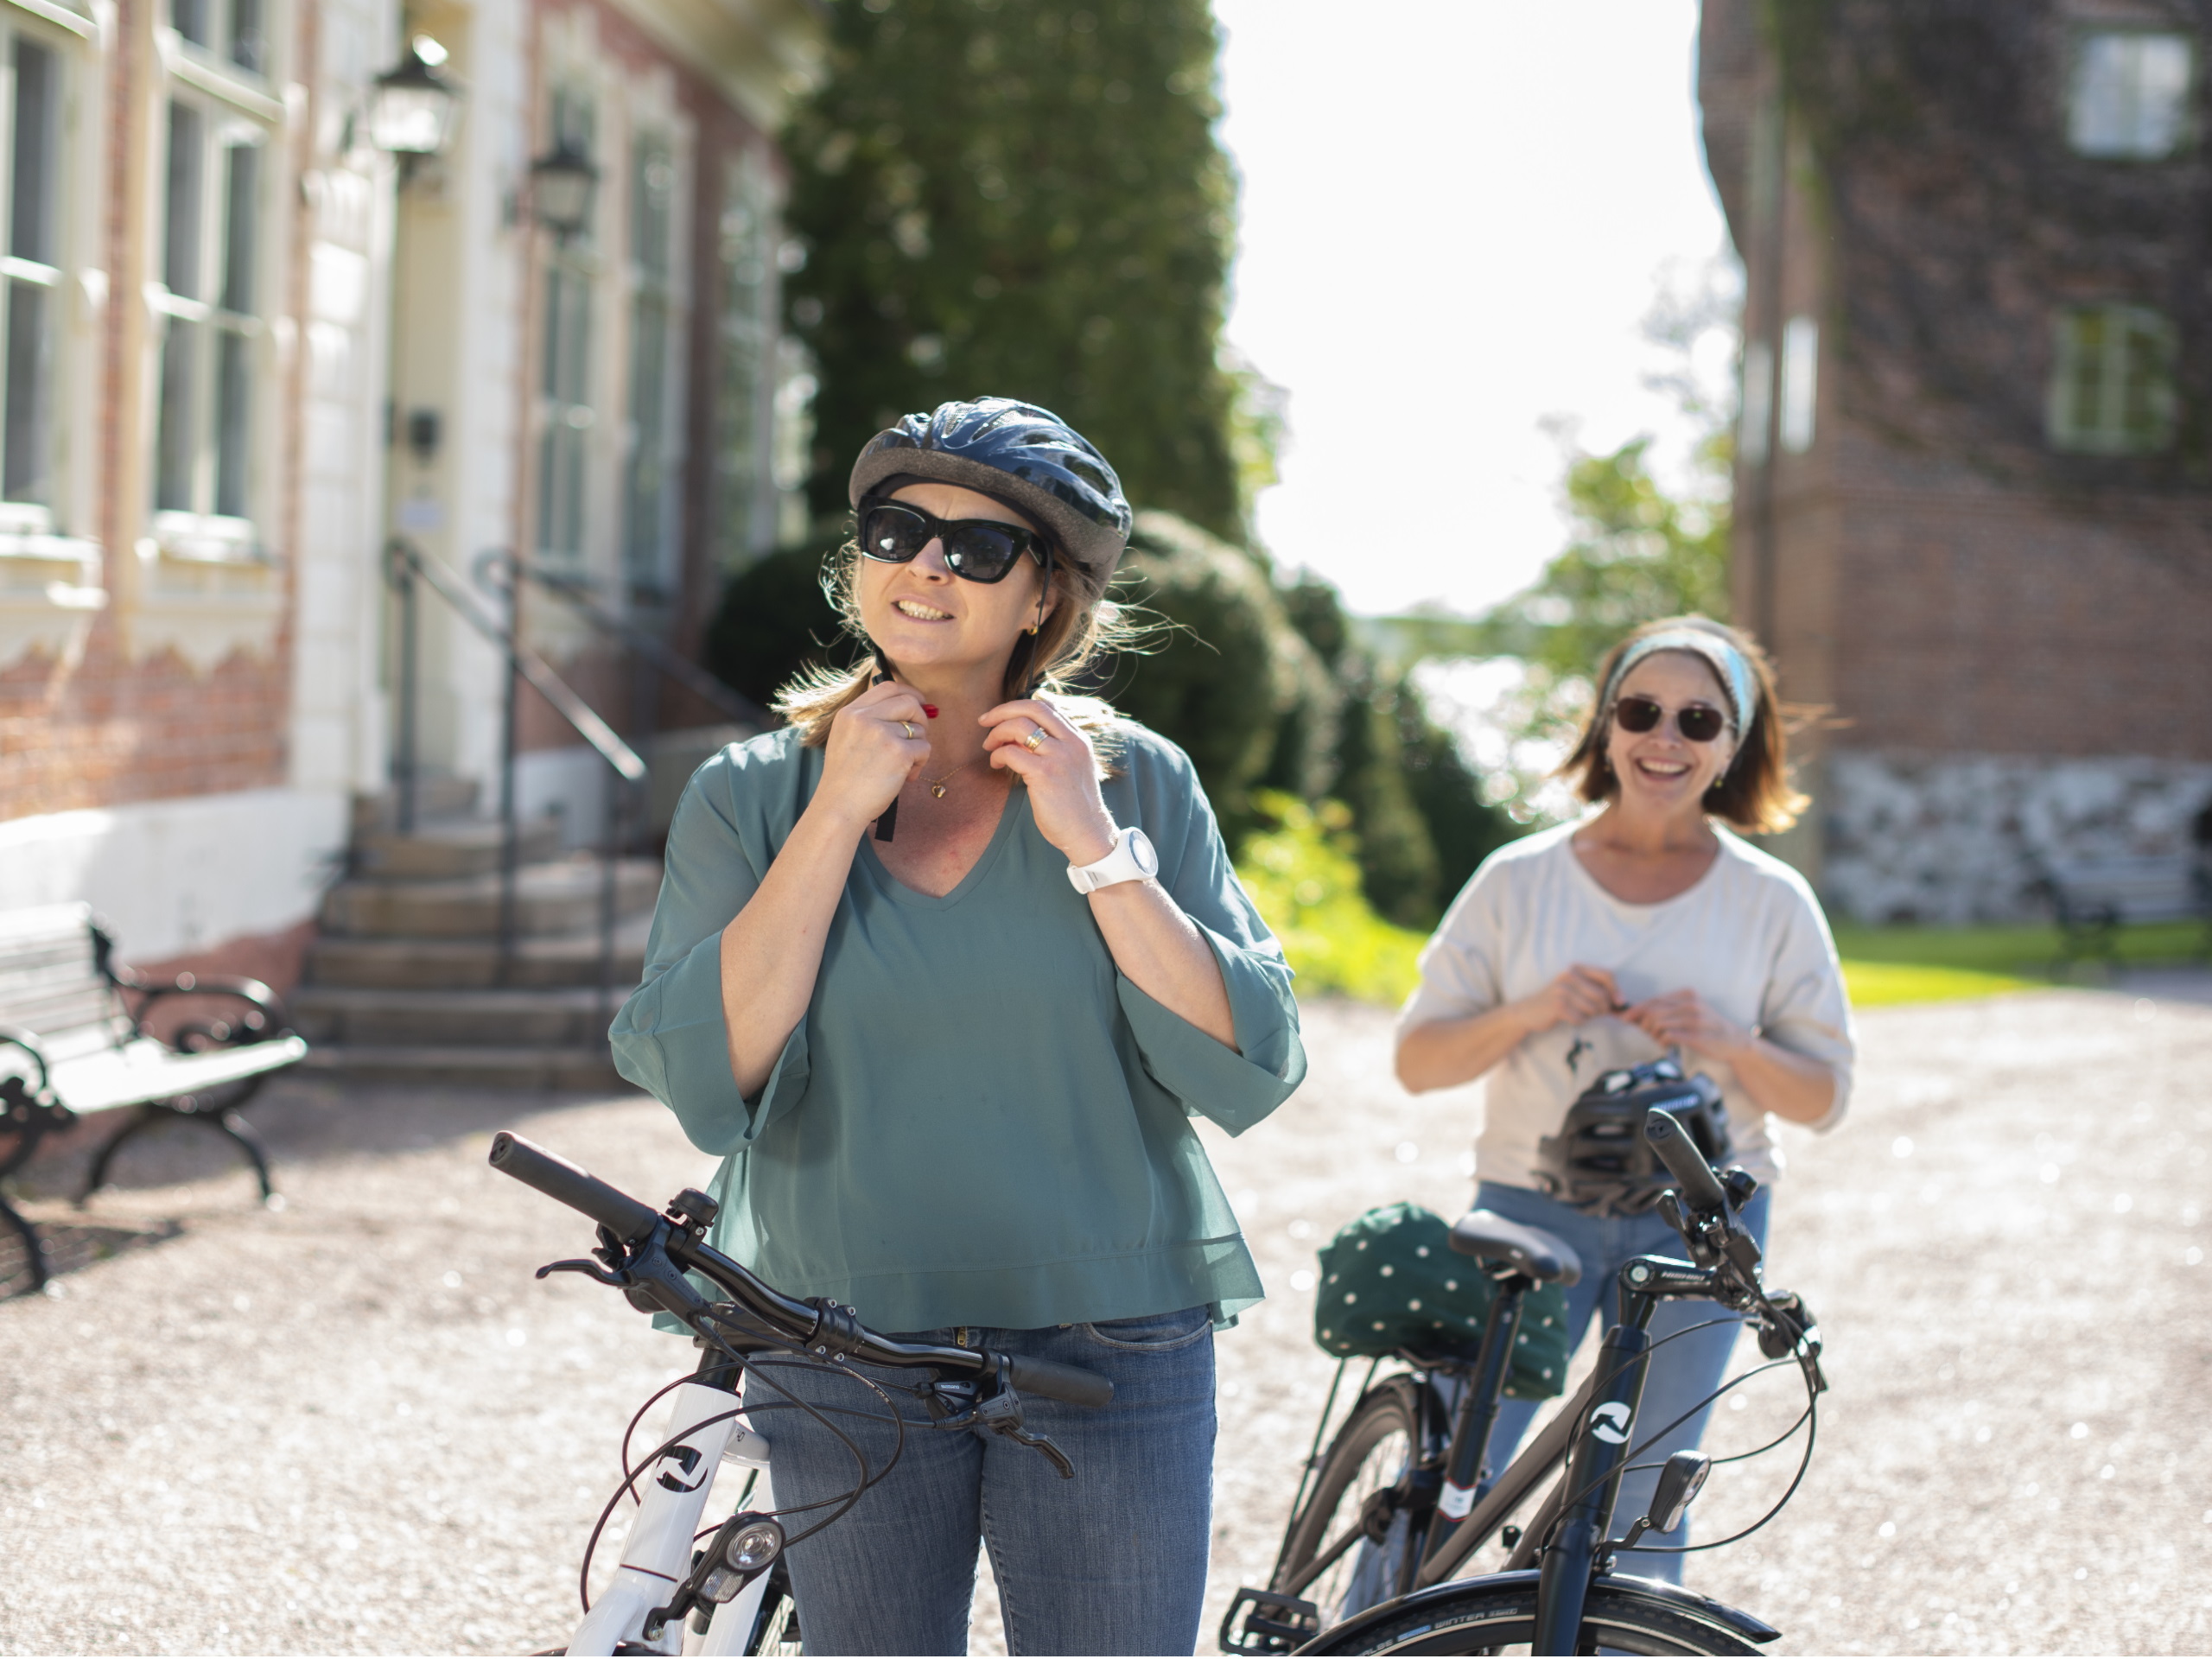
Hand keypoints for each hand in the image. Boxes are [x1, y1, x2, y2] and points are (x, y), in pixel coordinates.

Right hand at [815, 680, 931, 831]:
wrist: (840, 807)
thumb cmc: (846, 779)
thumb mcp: (846, 738)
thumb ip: (871, 720)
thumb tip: (915, 705)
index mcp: (850, 713)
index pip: (887, 687)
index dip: (909, 692)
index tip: (919, 703)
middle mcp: (864, 718)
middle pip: (909, 702)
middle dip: (921, 719)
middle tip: (918, 738)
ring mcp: (882, 734)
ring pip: (919, 729)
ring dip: (918, 748)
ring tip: (903, 768)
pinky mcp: (898, 752)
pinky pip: (924, 748)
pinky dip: (920, 764)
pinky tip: (906, 777)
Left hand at [981, 698, 1117, 864]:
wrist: (1087, 833)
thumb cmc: (1074, 806)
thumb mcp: (1071, 768)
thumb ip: (1053, 749)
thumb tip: (1018, 736)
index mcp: (1079, 739)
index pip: (1046, 706)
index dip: (1019, 706)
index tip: (1001, 716)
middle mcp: (1072, 742)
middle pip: (1032, 707)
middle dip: (1002, 710)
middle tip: (984, 721)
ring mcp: (1060, 757)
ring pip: (1019, 726)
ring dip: (997, 733)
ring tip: (990, 748)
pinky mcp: (1045, 774)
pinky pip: (1012, 752)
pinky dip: (998, 755)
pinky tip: (996, 765)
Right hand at [1518, 964, 1623, 1033]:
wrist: (1529, 1011)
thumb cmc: (1559, 1001)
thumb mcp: (1577, 988)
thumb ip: (1597, 990)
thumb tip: (1622, 1002)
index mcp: (1576, 968)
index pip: (1607, 975)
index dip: (1617, 990)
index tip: (1619, 1003)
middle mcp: (1569, 975)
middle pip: (1602, 995)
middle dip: (1603, 1009)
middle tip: (1595, 1013)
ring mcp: (1562, 990)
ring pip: (1593, 1009)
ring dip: (1590, 1016)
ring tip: (1580, 1014)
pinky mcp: (1557, 1006)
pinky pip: (1581, 1019)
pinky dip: (1579, 1022)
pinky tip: (1570, 1018)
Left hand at [1622, 989, 1752, 1062]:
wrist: (1735, 1042)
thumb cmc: (1707, 1027)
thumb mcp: (1689, 1011)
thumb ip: (1667, 1011)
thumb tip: (1635, 1015)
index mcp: (1687, 995)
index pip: (1654, 1000)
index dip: (1636, 1009)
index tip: (1624, 1018)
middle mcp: (1691, 1004)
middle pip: (1653, 1011)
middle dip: (1642, 1023)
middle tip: (1644, 1033)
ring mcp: (1695, 1020)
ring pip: (1658, 1024)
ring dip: (1653, 1034)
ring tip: (1658, 1039)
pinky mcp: (1697, 1036)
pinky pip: (1669, 1036)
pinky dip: (1662, 1041)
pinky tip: (1667, 1045)